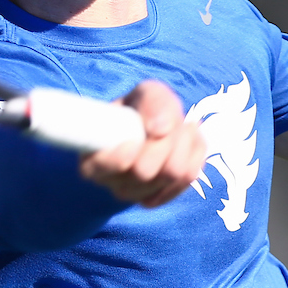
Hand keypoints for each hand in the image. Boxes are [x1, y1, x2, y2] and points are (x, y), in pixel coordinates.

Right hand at [79, 81, 206, 206]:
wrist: (154, 122)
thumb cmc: (143, 107)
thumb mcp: (146, 92)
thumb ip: (151, 102)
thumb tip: (159, 129)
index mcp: (93, 161)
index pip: (115, 165)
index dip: (129, 149)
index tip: (140, 127)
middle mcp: (112, 184)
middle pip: (146, 171)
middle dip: (164, 139)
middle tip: (165, 122)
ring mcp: (137, 194)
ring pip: (172, 175)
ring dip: (182, 143)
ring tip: (177, 127)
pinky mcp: (163, 195)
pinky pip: (189, 178)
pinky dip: (194, 154)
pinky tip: (185, 142)